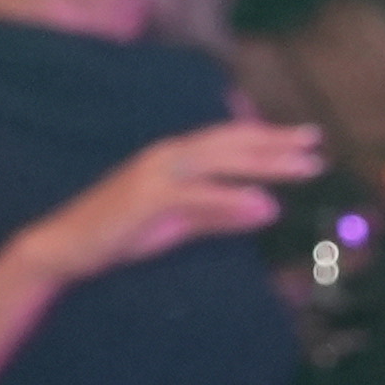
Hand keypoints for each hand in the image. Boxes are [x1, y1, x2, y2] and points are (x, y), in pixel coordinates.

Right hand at [50, 119, 321, 280]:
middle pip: (232, 143)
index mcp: (175, 155)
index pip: (230, 139)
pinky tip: (264, 203)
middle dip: (277, 144)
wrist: (66, 248)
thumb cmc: (122, 234)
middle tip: (317, 146)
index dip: (270, 136)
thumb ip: (222, 214)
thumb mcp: (180, 223)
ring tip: (306, 169)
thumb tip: (269, 208)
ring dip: (266, 164)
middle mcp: (168, 155)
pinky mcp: (148, 198)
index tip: (308, 138)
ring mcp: (156, 173)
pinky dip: (233, 198)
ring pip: (222, 162)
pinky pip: (199, 196)